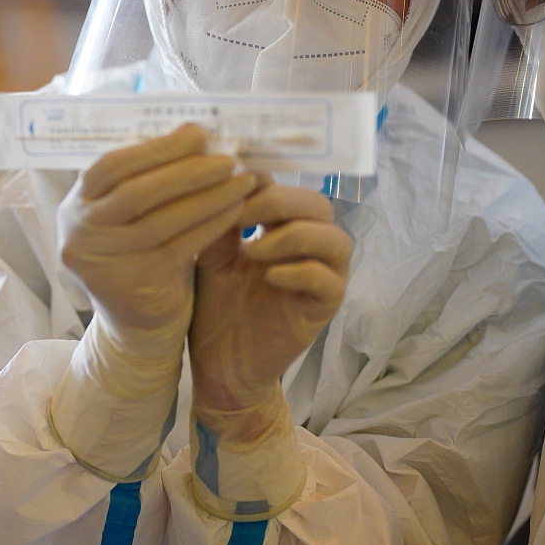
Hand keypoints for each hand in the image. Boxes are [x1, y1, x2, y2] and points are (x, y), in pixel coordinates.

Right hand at [56, 125, 259, 361]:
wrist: (137, 323)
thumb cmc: (142, 254)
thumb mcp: (135, 213)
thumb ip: (152, 175)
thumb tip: (193, 127)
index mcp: (76, 205)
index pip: (112, 165)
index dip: (157, 148)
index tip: (199, 134)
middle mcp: (80, 232)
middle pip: (136, 191)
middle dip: (187, 170)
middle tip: (228, 158)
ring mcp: (102, 260)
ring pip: (161, 220)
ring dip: (207, 196)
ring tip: (242, 181)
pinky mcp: (131, 284)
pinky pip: (179, 247)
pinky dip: (211, 225)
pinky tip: (235, 211)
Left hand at [189, 182, 349, 431]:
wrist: (220, 367)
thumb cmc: (215, 310)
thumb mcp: (211, 258)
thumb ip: (219, 222)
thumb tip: (219, 177)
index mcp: (281, 229)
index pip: (288, 187)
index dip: (264, 179)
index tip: (229, 180)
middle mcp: (309, 248)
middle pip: (318, 205)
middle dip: (281, 202)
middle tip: (243, 212)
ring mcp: (321, 278)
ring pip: (334, 239)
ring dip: (295, 236)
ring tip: (253, 250)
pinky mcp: (324, 309)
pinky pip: (330, 281)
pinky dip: (301, 272)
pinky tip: (269, 277)